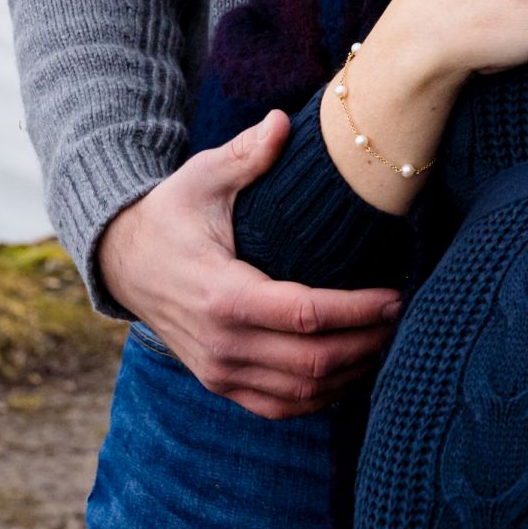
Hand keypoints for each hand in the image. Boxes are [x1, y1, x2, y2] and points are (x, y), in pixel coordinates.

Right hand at [96, 116, 402, 420]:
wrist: (124, 261)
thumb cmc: (172, 213)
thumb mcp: (203, 176)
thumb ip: (246, 154)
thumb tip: (283, 121)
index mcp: (222, 295)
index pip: (305, 314)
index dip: (357, 310)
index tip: (395, 294)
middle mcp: (222, 345)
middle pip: (312, 362)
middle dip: (366, 343)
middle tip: (403, 316)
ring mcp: (220, 372)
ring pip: (302, 394)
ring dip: (351, 372)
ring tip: (387, 340)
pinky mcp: (221, 384)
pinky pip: (281, 406)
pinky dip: (322, 396)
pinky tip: (351, 369)